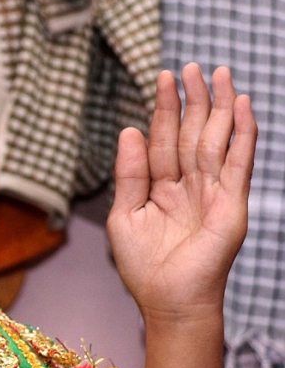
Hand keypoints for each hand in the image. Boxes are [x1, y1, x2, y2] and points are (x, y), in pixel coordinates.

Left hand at [107, 64, 256, 323]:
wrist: (169, 302)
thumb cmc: (144, 266)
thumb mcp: (124, 214)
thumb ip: (129, 173)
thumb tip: (130, 129)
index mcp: (161, 187)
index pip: (163, 140)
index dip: (165, 110)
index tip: (163, 77)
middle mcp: (189, 185)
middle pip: (192, 133)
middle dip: (193, 99)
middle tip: (191, 65)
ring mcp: (212, 192)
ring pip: (216, 140)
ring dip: (219, 106)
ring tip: (219, 73)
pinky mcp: (232, 203)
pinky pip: (238, 162)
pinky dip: (243, 134)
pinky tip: (243, 107)